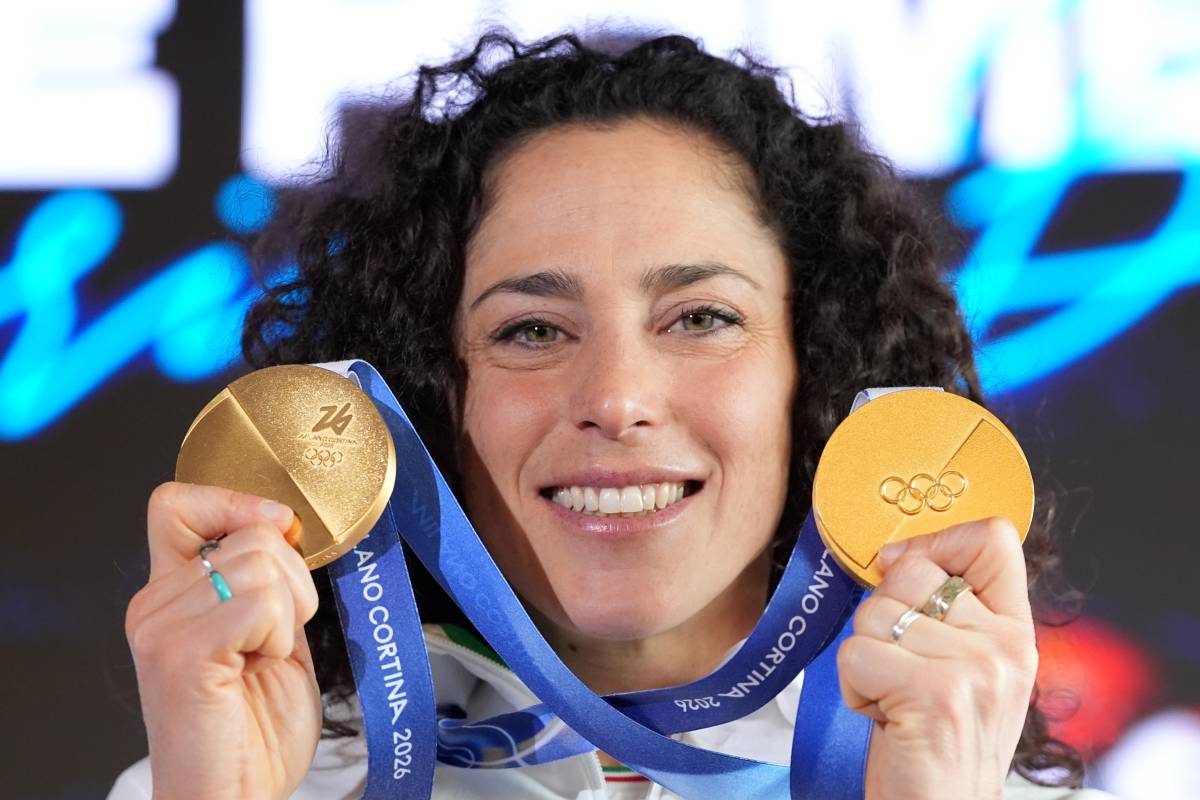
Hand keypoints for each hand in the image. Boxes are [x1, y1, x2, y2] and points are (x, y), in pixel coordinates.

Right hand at [124, 482, 322, 799]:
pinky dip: (278, 635)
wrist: (235, 795)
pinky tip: (257, 666)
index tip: (277, 527)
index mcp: (172, 593)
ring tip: (263, 655)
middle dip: (291, 579)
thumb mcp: (269, 632)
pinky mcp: (181, 652)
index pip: (176, 504)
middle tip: (274, 637)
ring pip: (262, 564)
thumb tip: (282, 525)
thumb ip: (266, 580)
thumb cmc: (255, 728)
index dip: (235, 502)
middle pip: (250, 533)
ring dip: (287, 612)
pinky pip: (260, 603)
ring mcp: (162, 626)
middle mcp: (156, 603)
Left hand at [838, 517, 1037, 799]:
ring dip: (866, 659)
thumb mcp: (964, 670)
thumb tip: (896, 554)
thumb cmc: (937, 745)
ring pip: (874, 614)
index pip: (993, 538)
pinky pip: (856, 653)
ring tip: (896, 700)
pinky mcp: (936, 694)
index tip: (907, 572)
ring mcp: (974, 670)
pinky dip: (853, 686)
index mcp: (1016, 634)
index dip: (935, 543)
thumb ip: (948, 612)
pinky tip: (885, 717)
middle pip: (910, 571)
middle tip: (902, 673)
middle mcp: (1005, 647)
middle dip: (882, 619)